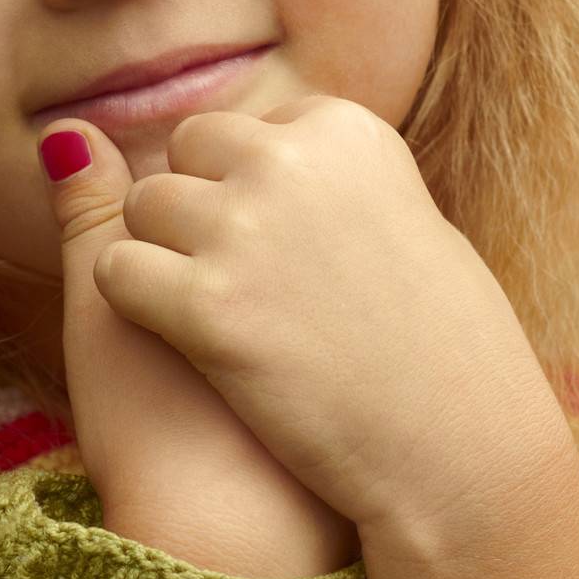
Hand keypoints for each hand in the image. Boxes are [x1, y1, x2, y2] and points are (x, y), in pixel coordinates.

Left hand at [71, 94, 576, 550]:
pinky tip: (180, 341)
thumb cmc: (446, 345)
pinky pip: (115, 272)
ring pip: (144, 206)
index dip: (254, 189)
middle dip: (200, 203)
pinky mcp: (206, 306)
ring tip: (216, 312)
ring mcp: (243, 230)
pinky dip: (134, 304)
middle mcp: (288, 161)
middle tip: (239, 276)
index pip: (249, 126)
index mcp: (344, 127)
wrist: (463, 451)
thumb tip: (251, 147)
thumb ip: (328, 174)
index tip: (290, 247)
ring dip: (163, 252)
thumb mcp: (407, 218)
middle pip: (189, 146)